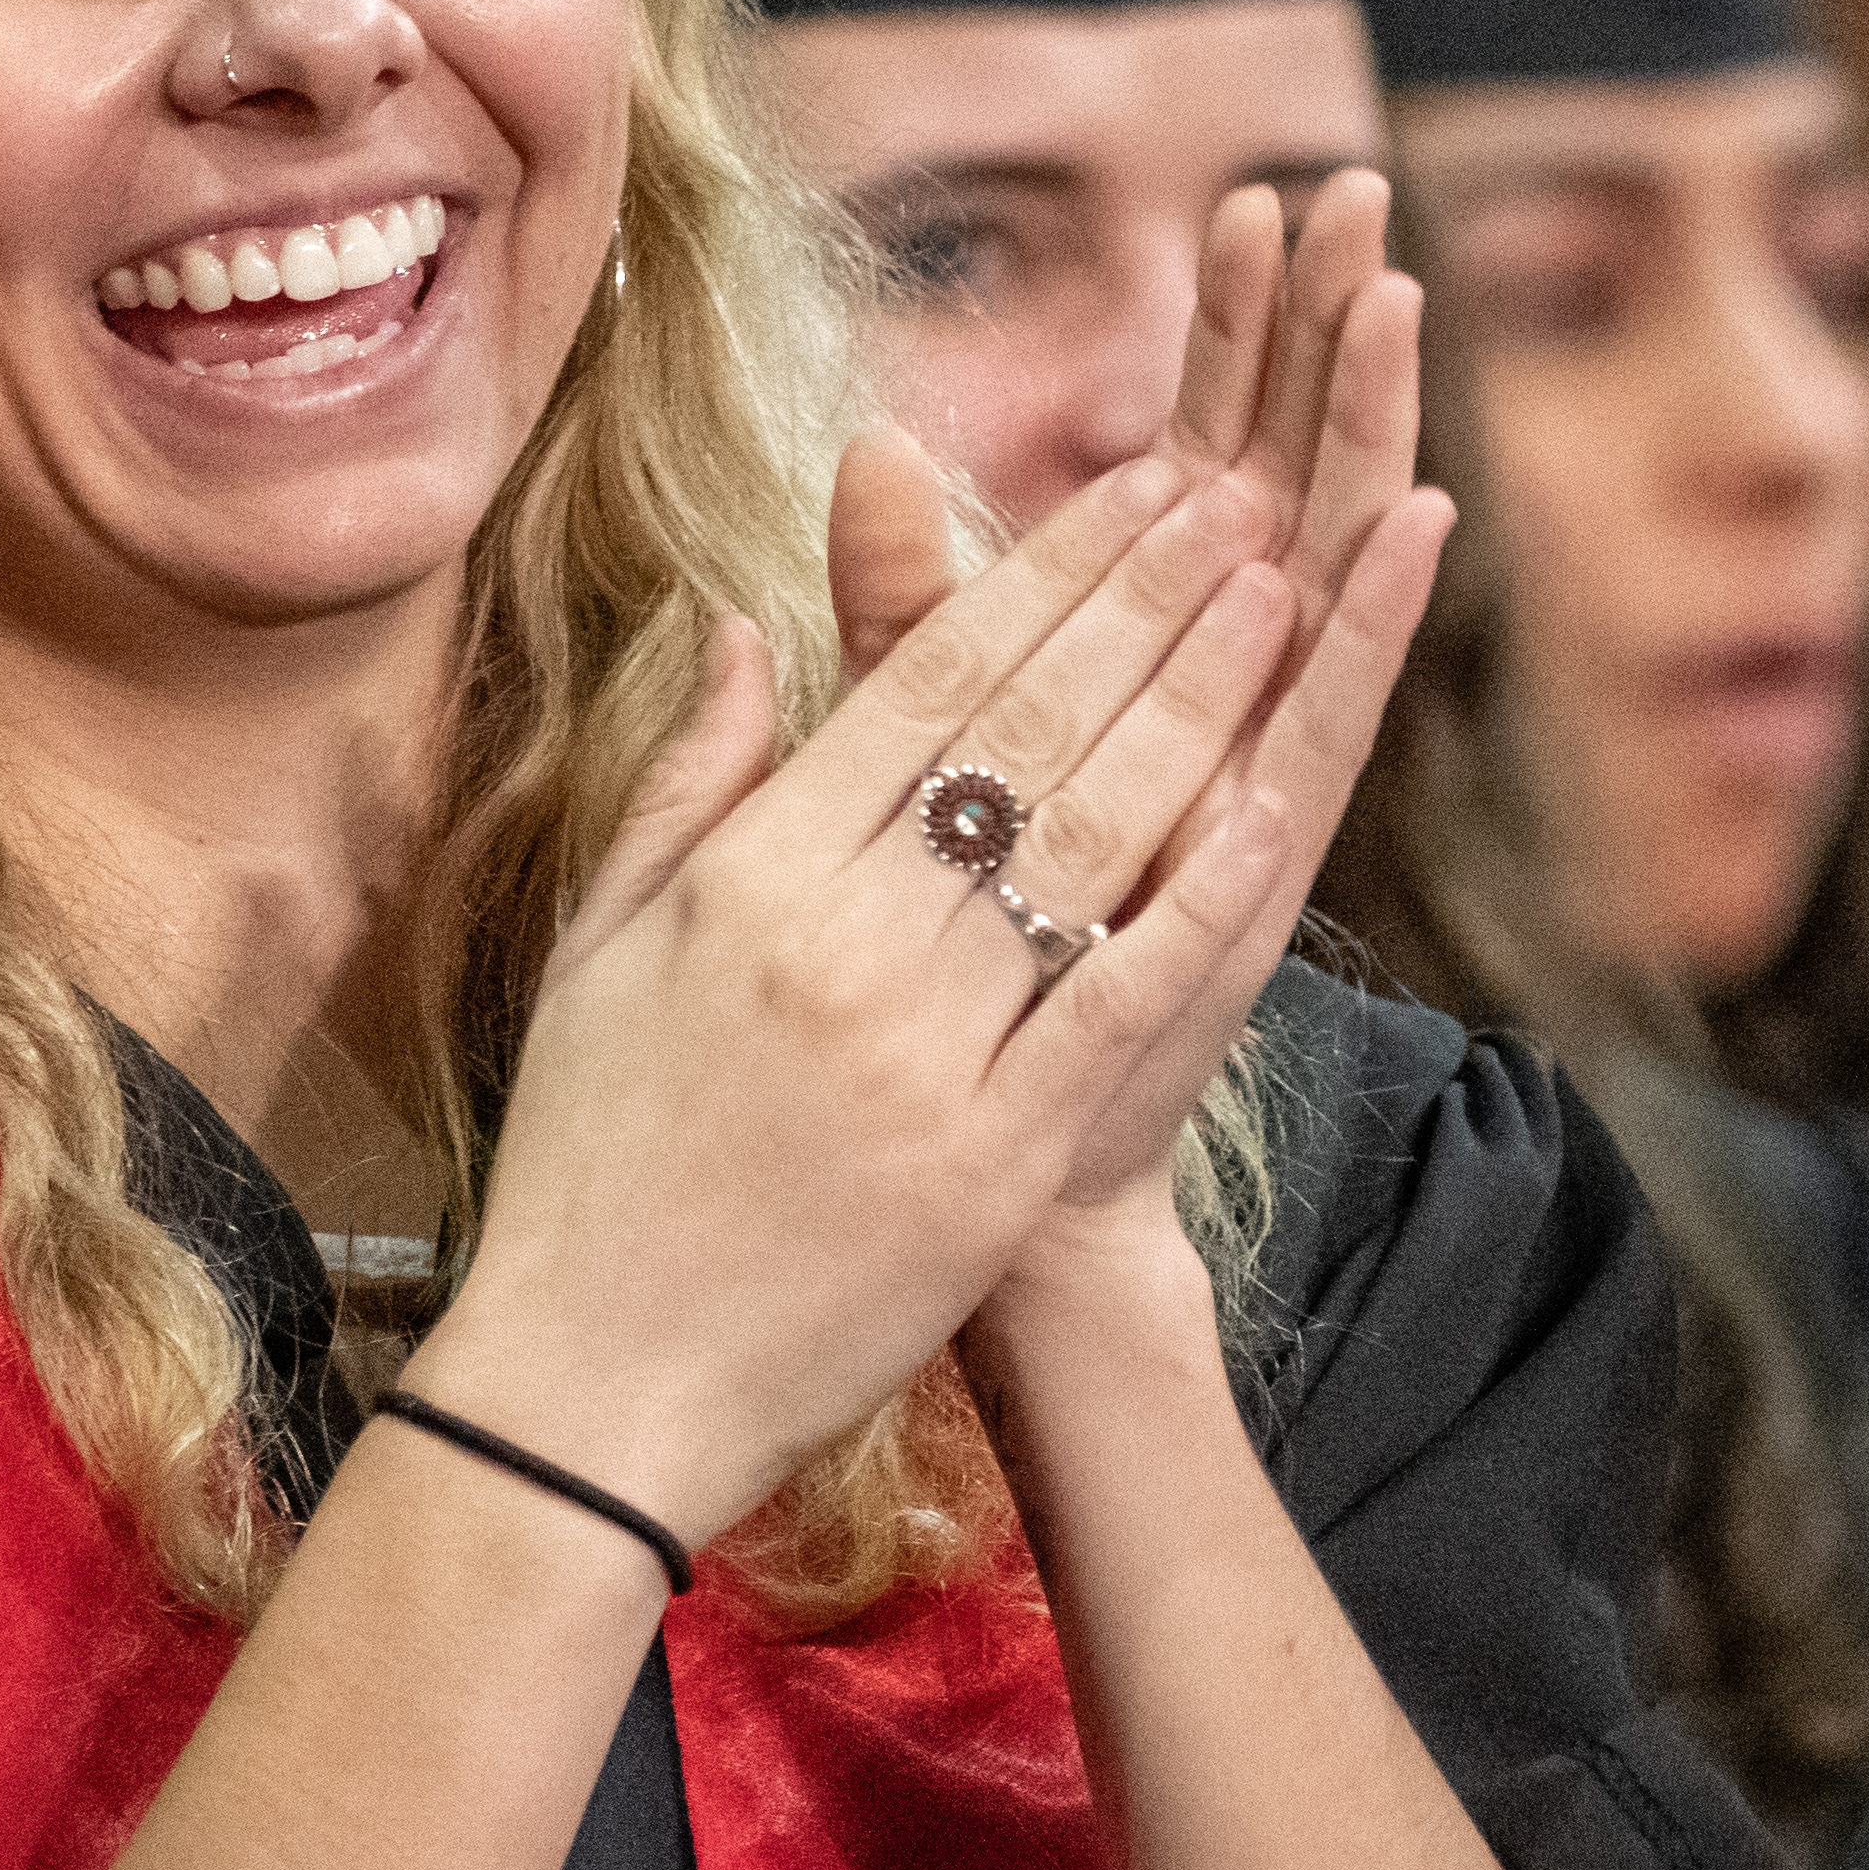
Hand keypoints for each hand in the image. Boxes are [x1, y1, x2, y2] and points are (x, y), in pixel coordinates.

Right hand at [429, 442, 1315, 1553]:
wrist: (595, 1382)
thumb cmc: (589, 1160)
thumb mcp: (598, 944)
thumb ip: (685, 776)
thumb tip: (734, 622)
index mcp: (748, 873)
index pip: (924, 680)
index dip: (1043, 570)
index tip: (1134, 487)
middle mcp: (838, 936)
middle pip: (1022, 729)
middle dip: (1143, 596)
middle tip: (1239, 494)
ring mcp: (921, 1048)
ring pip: (1082, 837)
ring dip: (1192, 701)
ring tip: (1279, 592)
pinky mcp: (988, 1158)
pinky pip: (1112, 1002)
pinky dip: (1195, 899)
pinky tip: (1270, 801)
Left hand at [1000, 168, 1448, 1308]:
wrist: (1001, 1154)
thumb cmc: (951, 946)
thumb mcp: (907, 743)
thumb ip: (897, 601)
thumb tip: (866, 445)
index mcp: (1138, 652)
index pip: (1199, 447)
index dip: (1230, 330)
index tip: (1253, 196)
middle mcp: (1224, 688)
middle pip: (1286, 466)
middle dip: (1318, 332)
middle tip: (1354, 187)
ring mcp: (1259, 761)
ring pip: (1327, 558)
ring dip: (1364, 425)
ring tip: (1394, 291)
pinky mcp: (1271, 848)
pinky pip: (1334, 711)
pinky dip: (1376, 617)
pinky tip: (1416, 516)